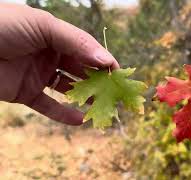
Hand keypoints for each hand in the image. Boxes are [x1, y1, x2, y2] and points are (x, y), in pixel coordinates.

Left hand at [0, 3, 118, 124]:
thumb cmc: (3, 25)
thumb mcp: (43, 26)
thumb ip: (76, 42)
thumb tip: (107, 60)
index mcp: (57, 36)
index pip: (87, 51)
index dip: (104, 62)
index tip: (120, 75)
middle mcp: (51, 55)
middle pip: (81, 71)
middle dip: (98, 82)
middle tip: (115, 95)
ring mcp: (39, 74)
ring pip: (68, 89)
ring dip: (85, 99)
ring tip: (101, 108)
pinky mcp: (26, 92)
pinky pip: (48, 105)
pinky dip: (63, 114)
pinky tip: (79, 120)